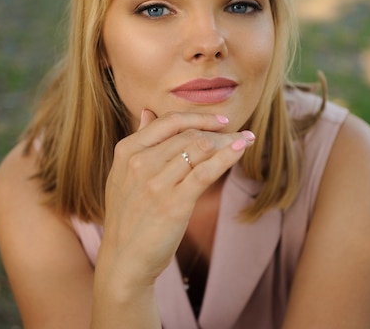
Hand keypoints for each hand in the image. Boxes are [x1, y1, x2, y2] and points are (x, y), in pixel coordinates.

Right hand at [97, 109, 254, 291]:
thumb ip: (139, 141)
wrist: (124, 259)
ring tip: (246, 141)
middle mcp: (140, 162)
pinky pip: (206, 172)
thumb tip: (147, 110)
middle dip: (220, 132)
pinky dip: (227, 157)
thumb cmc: (128, 216)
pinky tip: (241, 150)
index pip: (169, 121)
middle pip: (189, 134)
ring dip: (229, 142)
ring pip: (201, 148)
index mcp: (127, 150)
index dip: (199, 118)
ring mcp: (156, 182)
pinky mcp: (175, 203)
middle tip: (239, 134)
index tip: (220, 120)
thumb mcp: (122, 174)